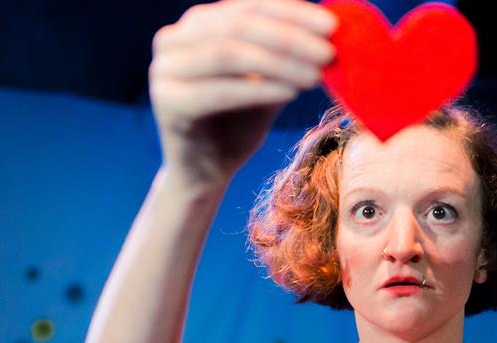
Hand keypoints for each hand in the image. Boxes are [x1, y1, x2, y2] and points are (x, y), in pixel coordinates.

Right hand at [148, 0, 335, 186]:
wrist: (206, 173)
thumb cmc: (237, 123)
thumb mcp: (265, 80)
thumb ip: (284, 54)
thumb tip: (327, 31)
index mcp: (197, 23)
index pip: (249, 5)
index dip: (292, 12)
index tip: (332, 26)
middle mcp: (173, 39)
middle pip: (239, 25)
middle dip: (289, 37)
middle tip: (328, 52)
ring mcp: (165, 70)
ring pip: (229, 54)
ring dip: (279, 63)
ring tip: (314, 76)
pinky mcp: (168, 103)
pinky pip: (220, 90)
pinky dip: (259, 89)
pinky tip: (290, 94)